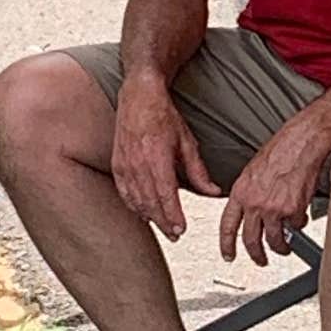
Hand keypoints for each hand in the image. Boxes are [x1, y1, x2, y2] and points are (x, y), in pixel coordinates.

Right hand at [111, 72, 214, 239]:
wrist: (139, 96)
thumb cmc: (164, 116)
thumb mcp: (187, 142)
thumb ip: (198, 171)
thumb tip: (214, 192)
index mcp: (157, 156)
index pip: (165, 194)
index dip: (173, 214)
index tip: (181, 229)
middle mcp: (138, 162)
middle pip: (150, 201)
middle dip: (163, 221)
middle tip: (175, 235)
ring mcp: (125, 163)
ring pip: (136, 199)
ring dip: (149, 216)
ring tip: (162, 227)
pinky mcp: (116, 163)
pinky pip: (123, 191)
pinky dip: (133, 205)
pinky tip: (142, 213)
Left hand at [220, 108, 330, 267]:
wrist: (302, 142)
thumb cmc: (282, 150)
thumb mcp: (254, 171)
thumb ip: (251, 193)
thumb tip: (253, 211)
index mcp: (241, 192)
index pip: (227, 225)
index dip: (226, 244)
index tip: (228, 255)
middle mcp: (254, 203)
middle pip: (250, 240)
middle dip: (256, 255)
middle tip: (261, 260)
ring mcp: (273, 208)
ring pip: (275, 240)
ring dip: (281, 247)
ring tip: (285, 247)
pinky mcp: (292, 210)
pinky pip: (295, 226)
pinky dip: (299, 223)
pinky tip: (300, 216)